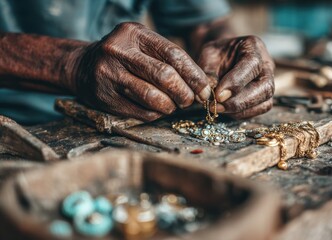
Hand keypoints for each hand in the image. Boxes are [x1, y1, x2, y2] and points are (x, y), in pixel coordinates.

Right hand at [63, 22, 210, 121]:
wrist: (82, 66)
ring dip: (171, 106)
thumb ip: (169, 59)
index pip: (174, 55)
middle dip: (184, 93)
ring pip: (153, 97)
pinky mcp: (106, 98)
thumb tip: (202, 84)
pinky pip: (142, 112)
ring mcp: (110, 75)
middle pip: (165, 76)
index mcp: (134, 34)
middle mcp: (119, 51)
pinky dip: (156, 113)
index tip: (205, 89)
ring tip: (174, 105)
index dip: (194, 75)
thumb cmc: (124, 57)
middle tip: (190, 101)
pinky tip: (158, 109)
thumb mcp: (143, 46)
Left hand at [197, 36, 274, 118]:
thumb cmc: (216, 55)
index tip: (218, 95)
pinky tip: (227, 111)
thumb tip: (207, 95)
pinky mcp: (264, 96)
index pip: (252, 64)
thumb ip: (208, 73)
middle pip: (265, 86)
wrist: (222, 57)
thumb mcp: (207, 56)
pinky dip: (243, 114)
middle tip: (218, 106)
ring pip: (265, 101)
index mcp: (252, 45)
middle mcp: (266, 63)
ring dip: (241, 110)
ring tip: (219, 109)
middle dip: (241, 101)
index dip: (236, 82)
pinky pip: (260, 109)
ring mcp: (268, 80)